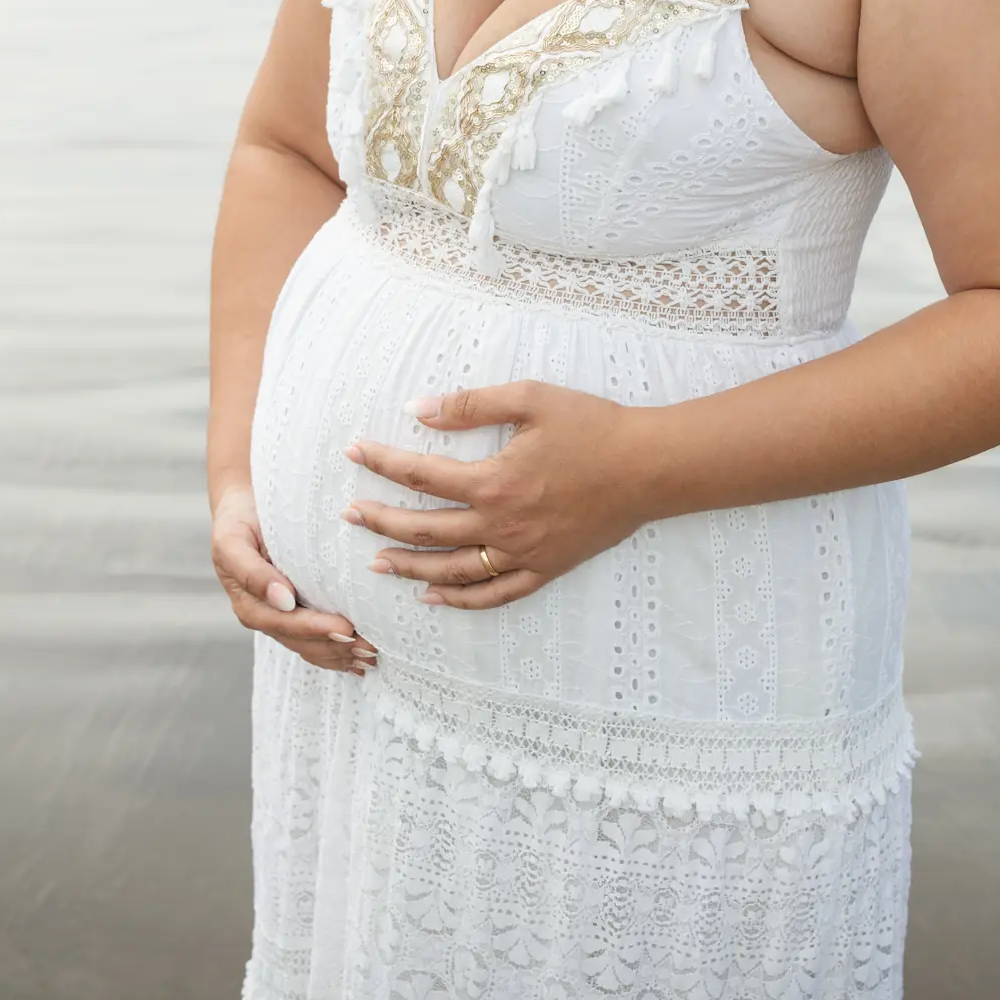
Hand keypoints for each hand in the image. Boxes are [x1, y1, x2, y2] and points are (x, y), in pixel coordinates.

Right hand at [212, 482, 376, 674]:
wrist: (243, 508)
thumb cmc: (239, 521)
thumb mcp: (233, 541)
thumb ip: (252, 572)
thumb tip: (283, 600)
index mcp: (249, 604)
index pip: (285, 623)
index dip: (316, 628)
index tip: (346, 629)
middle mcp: (266, 616)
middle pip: (302, 641)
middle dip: (336, 647)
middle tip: (370, 648)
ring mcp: (281, 617)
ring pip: (312, 646)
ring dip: (341, 653)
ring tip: (371, 655)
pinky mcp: (296, 611)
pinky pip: (316, 639)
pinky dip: (338, 650)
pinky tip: (360, 658)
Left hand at [342, 382, 654, 610]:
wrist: (650, 466)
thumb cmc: (593, 426)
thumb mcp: (531, 398)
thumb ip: (470, 404)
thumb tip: (417, 408)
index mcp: (495, 481)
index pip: (421, 475)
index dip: (382, 462)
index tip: (353, 452)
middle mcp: (502, 525)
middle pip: (426, 529)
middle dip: (382, 521)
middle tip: (349, 514)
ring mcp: (524, 553)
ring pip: (454, 570)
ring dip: (411, 567)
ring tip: (378, 562)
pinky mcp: (547, 568)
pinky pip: (496, 595)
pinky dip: (461, 600)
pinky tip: (434, 597)